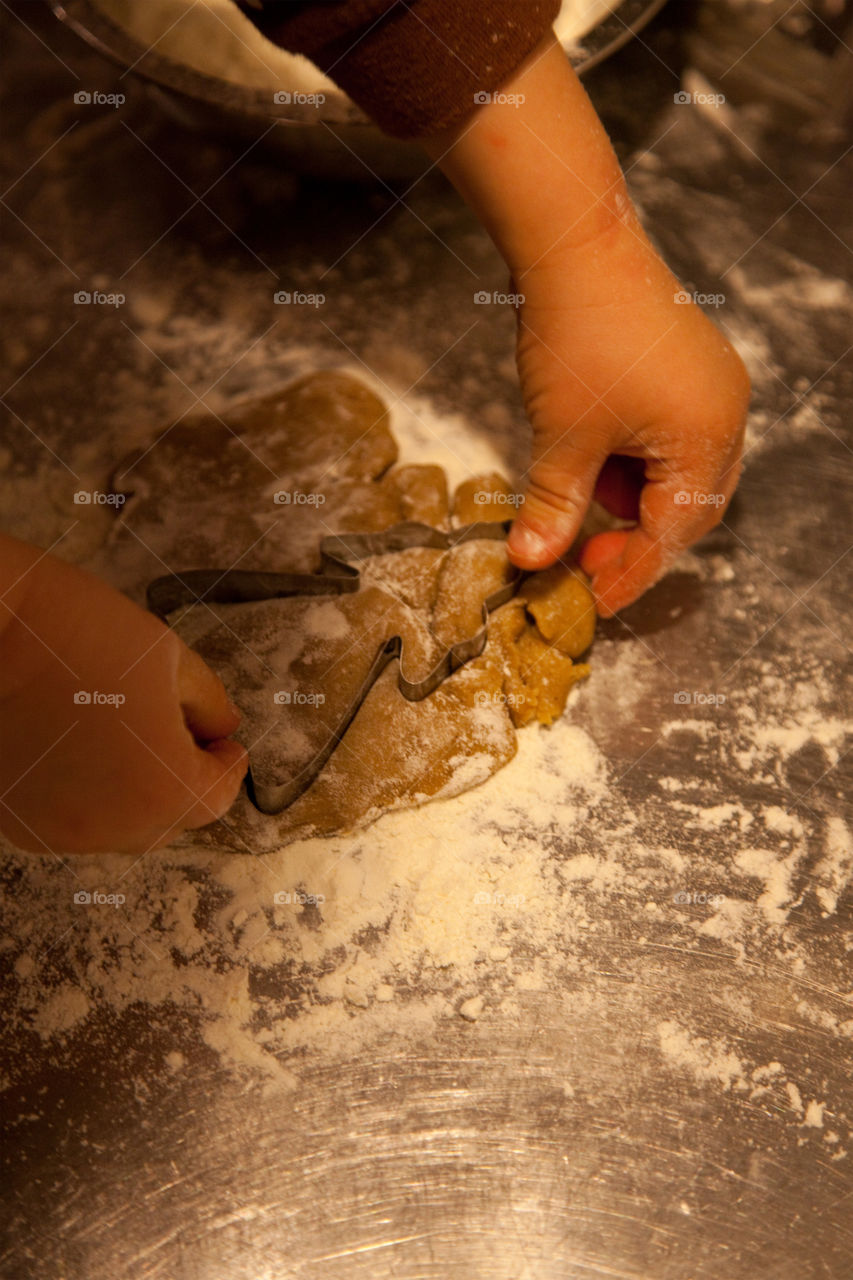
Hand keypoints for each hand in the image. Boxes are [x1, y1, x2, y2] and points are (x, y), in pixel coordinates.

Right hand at [0, 536, 246, 853]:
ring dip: (135, 794)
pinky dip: (89, 797)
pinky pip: (73, 822)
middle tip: (181, 737)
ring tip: (124, 738)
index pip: (217, 798)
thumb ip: (210, 704)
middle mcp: (111, 826)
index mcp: (163, 788)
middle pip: (170, 821)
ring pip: (120, 828)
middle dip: (186, 782)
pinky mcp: (19, 822)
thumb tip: (222, 728)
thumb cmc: (79, 632)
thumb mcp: (169, 658)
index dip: (227, 765)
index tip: (223, 744)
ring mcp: (59, 830)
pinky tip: (81, 750)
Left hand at [423, 33, 749, 615]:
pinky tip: (592, 452)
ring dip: (630, 497)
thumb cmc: (575, 338)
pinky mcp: (689, 367)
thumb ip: (552, 508)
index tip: (591, 598)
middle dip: (635, 537)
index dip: (629, 571)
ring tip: (580, 490)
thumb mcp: (561, 437)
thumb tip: (530, 562)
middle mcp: (725, 414)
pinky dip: (632, 460)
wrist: (573, 242)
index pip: (676, 531)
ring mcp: (712, 386)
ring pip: (678, 472)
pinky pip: (670, 435)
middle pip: (688, 506)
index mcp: (709, 437)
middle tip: (584, 558)